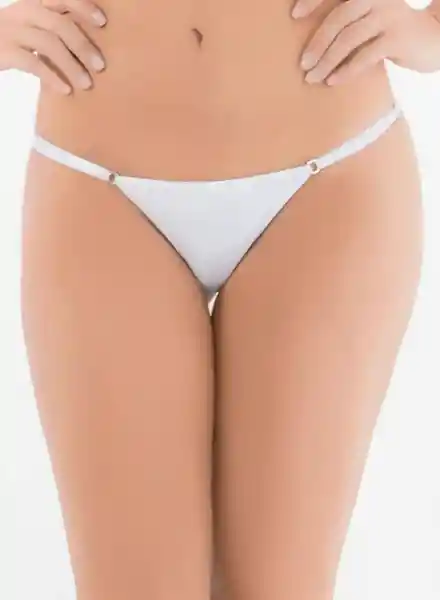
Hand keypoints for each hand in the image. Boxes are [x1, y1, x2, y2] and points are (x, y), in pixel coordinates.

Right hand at [0, 0, 106, 94]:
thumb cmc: (13, 41)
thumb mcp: (33, 27)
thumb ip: (55, 30)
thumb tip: (92, 50)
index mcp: (33, 4)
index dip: (82, 6)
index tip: (102, 22)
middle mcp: (23, 13)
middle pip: (59, 24)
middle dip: (83, 45)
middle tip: (100, 66)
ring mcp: (12, 31)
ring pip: (48, 43)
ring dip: (71, 65)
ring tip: (86, 84)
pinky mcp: (4, 50)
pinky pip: (33, 63)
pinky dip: (52, 77)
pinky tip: (65, 90)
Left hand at [291, 0, 439, 84]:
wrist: (431, 39)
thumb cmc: (389, 32)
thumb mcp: (368, 19)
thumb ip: (346, 21)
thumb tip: (309, 45)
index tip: (295, 14)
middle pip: (339, 18)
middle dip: (317, 43)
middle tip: (303, 64)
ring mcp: (389, 16)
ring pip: (349, 38)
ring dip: (327, 61)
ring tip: (312, 78)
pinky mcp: (397, 38)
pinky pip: (364, 56)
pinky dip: (345, 71)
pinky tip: (332, 81)